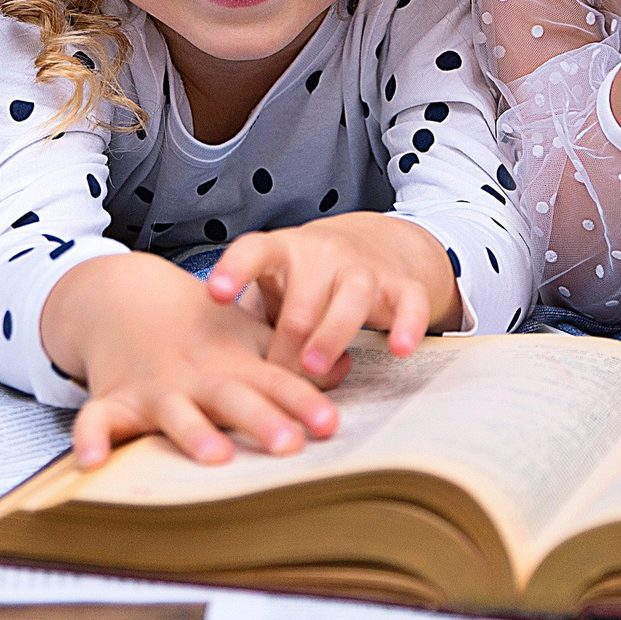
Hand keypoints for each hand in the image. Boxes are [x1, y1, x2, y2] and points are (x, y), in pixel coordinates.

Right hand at [41, 252, 337, 469]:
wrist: (124, 296)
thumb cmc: (200, 330)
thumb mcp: (247, 338)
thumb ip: (292, 361)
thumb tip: (346, 369)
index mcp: (234, 364)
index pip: (276, 382)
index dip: (303, 402)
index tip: (329, 424)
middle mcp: (198, 377)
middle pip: (233, 398)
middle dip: (261, 419)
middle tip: (289, 443)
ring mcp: (155, 389)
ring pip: (174, 412)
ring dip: (193, 432)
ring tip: (215, 455)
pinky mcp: (115, 399)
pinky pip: (99, 419)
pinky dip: (93, 436)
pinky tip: (92, 460)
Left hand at [206, 213, 459, 381]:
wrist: (374, 242)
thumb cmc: (306, 279)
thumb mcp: (273, 288)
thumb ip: (250, 321)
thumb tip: (212, 372)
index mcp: (282, 251)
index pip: (254, 251)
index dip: (234, 270)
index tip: (215, 293)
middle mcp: (323, 253)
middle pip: (304, 297)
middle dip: (288, 340)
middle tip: (275, 377)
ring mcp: (364, 267)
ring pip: (352, 295)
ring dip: (332, 334)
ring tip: (316, 368)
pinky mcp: (400, 285)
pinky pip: (408, 302)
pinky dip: (407, 324)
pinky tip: (399, 349)